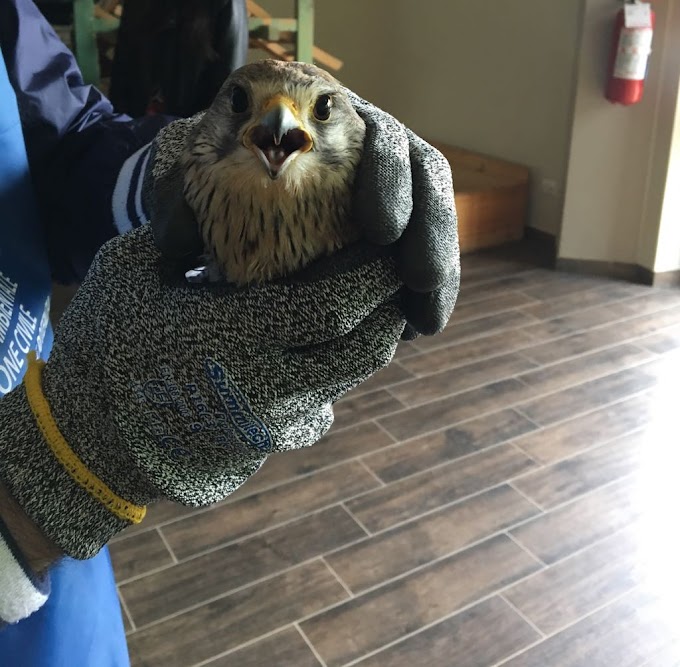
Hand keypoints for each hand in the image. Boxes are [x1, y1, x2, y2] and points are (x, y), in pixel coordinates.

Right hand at [0, 225, 404, 560]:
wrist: (89, 442)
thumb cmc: (102, 349)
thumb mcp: (132, 275)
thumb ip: (185, 241)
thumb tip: (227, 209)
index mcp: (232, 337)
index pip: (330, 311)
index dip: (372, 280)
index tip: (393, 248)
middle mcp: (266, 385)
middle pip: (360, 351)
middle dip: (389, 311)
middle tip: (399, 275)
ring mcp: (272, 422)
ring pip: (346, 379)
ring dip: (371, 341)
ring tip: (377, 306)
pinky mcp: (269, 442)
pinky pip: (322, 401)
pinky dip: (338, 369)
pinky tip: (328, 344)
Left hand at [142, 93, 459, 337]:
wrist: (231, 182)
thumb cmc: (217, 170)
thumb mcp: (193, 174)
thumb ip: (182, 200)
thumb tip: (179, 246)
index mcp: (337, 124)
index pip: (380, 139)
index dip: (388, 179)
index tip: (379, 229)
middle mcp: (372, 154)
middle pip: (424, 181)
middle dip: (430, 232)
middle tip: (418, 280)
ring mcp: (388, 193)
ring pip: (432, 225)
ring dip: (437, 273)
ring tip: (426, 322)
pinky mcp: (390, 235)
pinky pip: (419, 260)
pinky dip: (420, 295)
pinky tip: (416, 327)